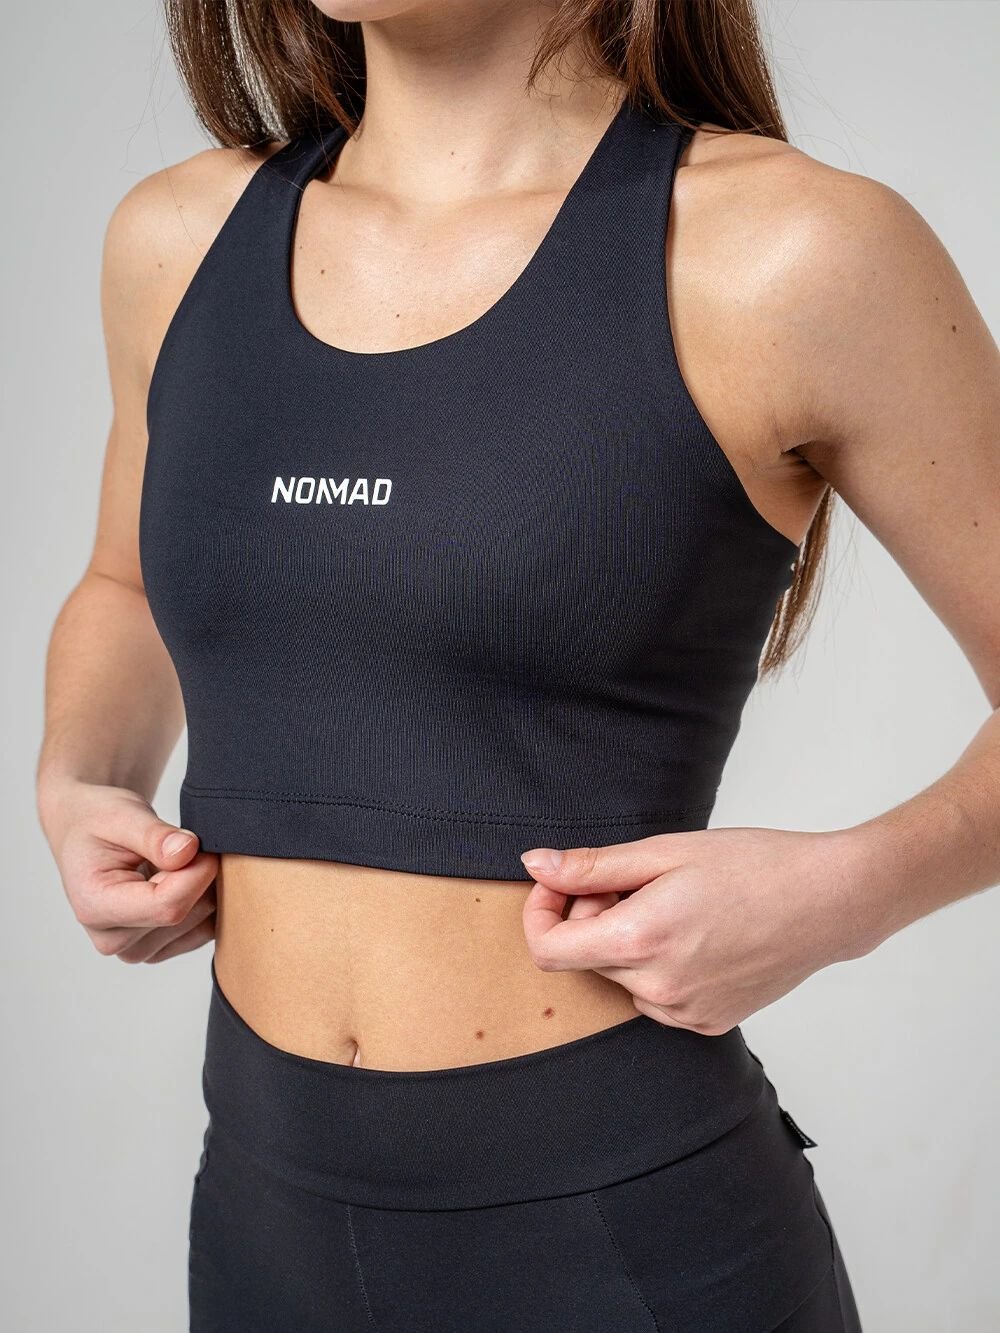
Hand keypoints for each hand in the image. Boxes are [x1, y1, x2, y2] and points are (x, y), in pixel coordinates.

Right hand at [38, 779, 218, 963]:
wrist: (88, 835)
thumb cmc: (99, 824)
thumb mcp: (121, 815)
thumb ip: (154, 835)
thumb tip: (187, 851)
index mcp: (95, 907)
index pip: (166, 906)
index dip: (197, 873)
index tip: (203, 845)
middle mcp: (113, 939)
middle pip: (187, 915)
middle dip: (200, 876)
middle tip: (184, 847)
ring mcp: (136, 949)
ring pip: (201, 924)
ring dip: (204, 889)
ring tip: (175, 863)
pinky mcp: (158, 949)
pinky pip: (203, 930)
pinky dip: (204, 902)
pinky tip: (182, 880)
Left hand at [519, 826, 869, 1034]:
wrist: (830, 901)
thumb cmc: (754, 865)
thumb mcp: (666, 852)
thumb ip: (593, 866)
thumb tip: (534, 865)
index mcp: (641, 940)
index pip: (547, 950)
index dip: (541, 913)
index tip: (561, 885)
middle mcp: (658, 989)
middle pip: (587, 959)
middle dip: (595, 917)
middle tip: (640, 881)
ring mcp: (685, 1013)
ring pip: (623, 979)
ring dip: (629, 943)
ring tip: (679, 906)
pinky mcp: (708, 1024)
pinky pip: (657, 997)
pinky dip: (660, 967)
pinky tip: (700, 936)